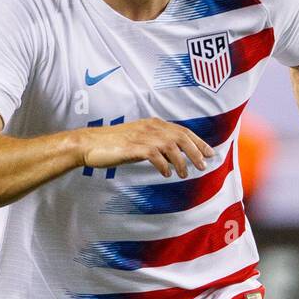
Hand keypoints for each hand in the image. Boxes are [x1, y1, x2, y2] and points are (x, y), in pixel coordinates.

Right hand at [79, 117, 213, 178]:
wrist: (89, 144)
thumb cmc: (112, 145)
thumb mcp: (138, 141)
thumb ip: (154, 145)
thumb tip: (172, 157)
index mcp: (153, 124)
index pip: (182, 131)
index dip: (198, 142)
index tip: (210, 153)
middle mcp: (151, 127)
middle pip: (181, 137)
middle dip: (196, 151)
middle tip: (204, 165)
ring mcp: (142, 136)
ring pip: (171, 146)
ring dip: (182, 161)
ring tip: (185, 174)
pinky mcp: (134, 147)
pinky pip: (155, 155)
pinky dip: (164, 165)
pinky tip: (167, 174)